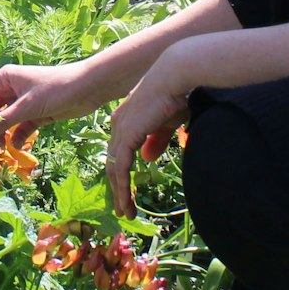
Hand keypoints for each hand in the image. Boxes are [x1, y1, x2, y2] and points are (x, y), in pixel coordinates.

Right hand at [0, 62, 103, 142]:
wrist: (88, 88)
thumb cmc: (54, 89)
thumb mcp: (26, 107)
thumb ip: (0, 122)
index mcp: (3, 79)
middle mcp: (10, 90)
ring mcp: (22, 103)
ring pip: (4, 121)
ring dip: (1, 134)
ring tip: (0, 148)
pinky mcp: (35, 114)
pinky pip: (20, 127)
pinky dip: (17, 137)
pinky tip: (17, 147)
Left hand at [106, 48, 195, 218]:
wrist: (174, 77)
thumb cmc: (175, 96)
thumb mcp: (165, 123)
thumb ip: (155, 141)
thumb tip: (147, 160)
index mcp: (125, 119)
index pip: (119, 152)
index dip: (122, 173)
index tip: (127, 191)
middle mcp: (118, 125)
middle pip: (113, 163)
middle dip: (118, 188)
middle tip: (123, 208)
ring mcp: (120, 130)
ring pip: (115, 169)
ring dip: (120, 193)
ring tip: (125, 212)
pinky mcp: (127, 135)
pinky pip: (121, 168)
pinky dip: (123, 187)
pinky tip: (127, 201)